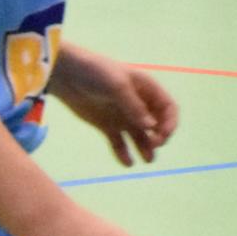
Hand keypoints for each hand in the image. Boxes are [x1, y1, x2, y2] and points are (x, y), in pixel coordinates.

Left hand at [50, 51, 177, 166]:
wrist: (66, 74)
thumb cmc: (96, 72)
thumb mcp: (117, 86)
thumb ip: (134, 106)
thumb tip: (151, 127)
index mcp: (147, 89)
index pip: (168, 108)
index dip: (170, 122)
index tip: (162, 135)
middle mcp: (139, 104)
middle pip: (158, 124)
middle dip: (160, 136)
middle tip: (153, 146)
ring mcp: (123, 116)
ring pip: (140, 136)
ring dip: (146, 148)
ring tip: (147, 160)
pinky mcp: (107, 125)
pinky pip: (119, 142)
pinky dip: (124, 153)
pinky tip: (128, 163)